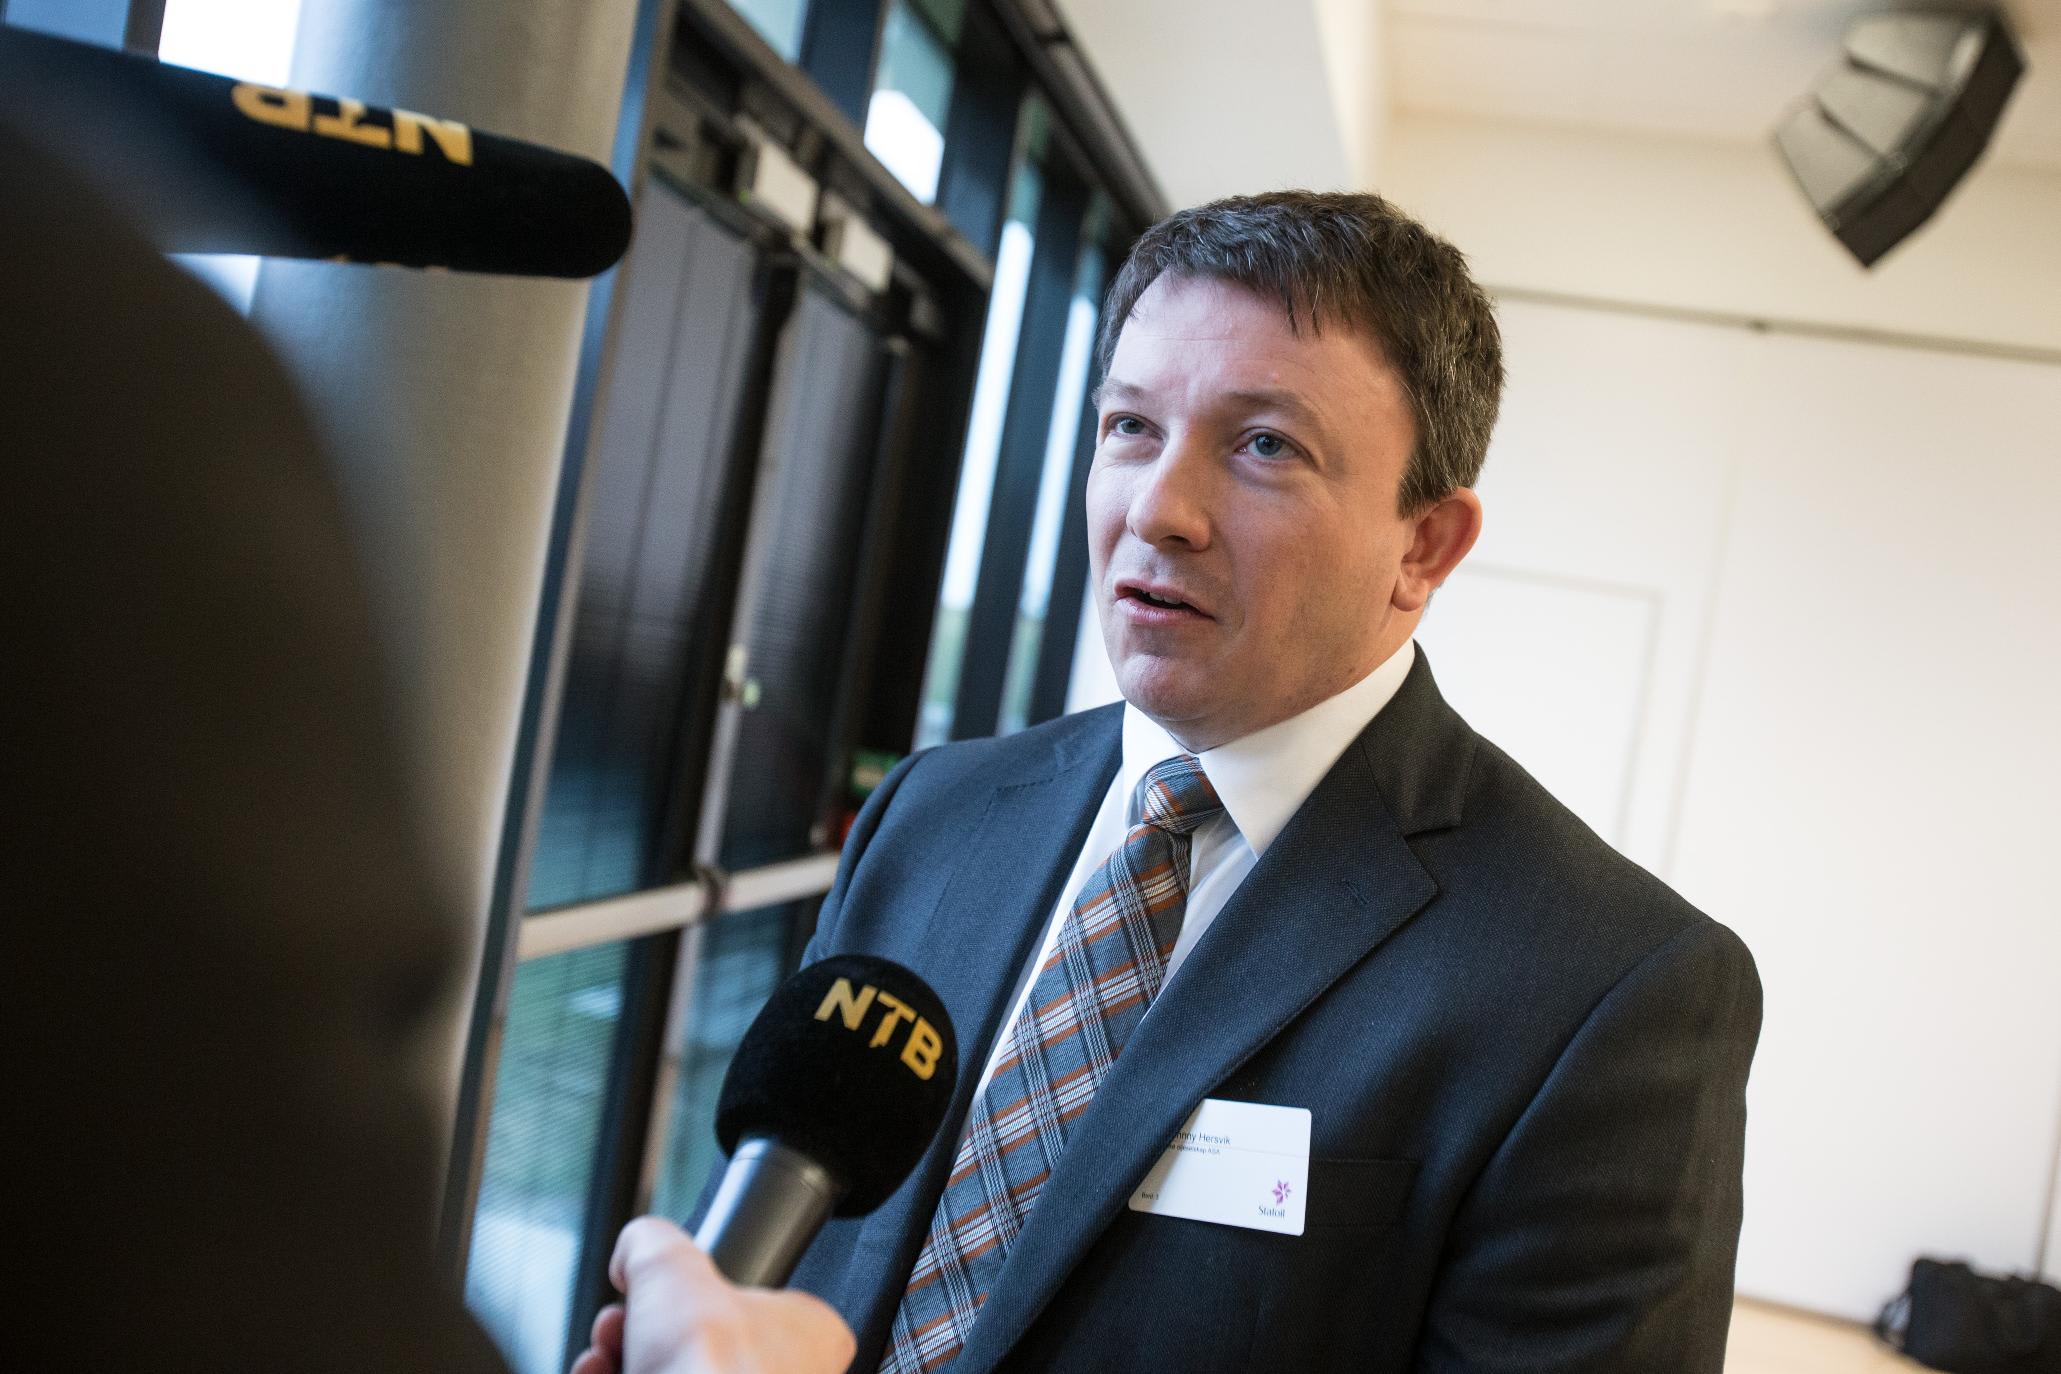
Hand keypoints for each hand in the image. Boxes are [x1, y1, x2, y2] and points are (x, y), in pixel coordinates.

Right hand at [569, 1217, 855, 1373]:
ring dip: (621, 1360)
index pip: (748, 1296)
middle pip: (693, 1340)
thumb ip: (653, 1242)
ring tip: (601, 1359)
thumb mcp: (672, 1265)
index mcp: (809, 1334)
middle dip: (639, 1329)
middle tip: (618, 1326)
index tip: (653, 1289)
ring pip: (670, 1373)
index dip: (689, 1290)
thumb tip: (636, 1247)